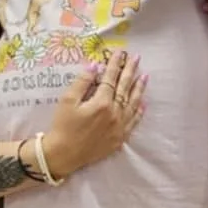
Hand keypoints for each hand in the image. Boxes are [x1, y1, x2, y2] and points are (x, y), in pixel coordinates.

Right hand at [42, 49, 146, 177]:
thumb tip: (94, 66)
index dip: (115, 64)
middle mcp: (115, 113)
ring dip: (139, 89)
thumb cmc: (62, 126)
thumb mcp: (67, 101)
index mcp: (102, 103)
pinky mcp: (120, 138)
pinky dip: (139, 111)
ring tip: (145, 76)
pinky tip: (143, 103)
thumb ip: (82, 82)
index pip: (111, 78)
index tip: (120, 52)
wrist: (63, 155)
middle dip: (130, 71)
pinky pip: (133, 122)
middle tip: (137, 58)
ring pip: (133, 103)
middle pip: (124, 88)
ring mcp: (119, 127)